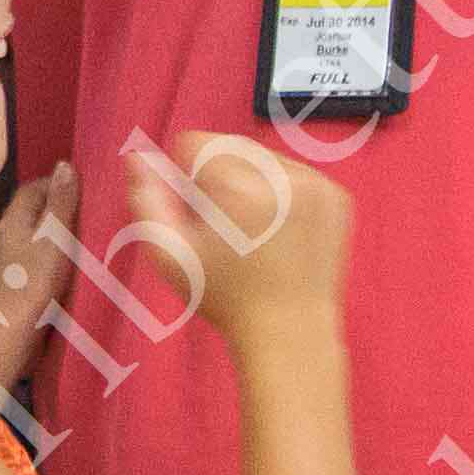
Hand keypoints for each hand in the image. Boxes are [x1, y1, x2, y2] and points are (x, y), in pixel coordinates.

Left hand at [0, 164, 76, 395]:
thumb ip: (60, 203)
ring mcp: (4, 267)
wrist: (7, 336)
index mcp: (11, 222)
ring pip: (32, 242)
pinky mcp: (11, 291)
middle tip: (90, 212)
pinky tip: (68, 272)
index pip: (32, 189)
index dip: (56, 182)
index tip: (84, 185)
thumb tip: (64, 164)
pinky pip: (33, 266)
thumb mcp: (53, 237)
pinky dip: (51, 262)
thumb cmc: (32, 282)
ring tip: (86, 241)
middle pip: (31, 215)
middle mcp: (2, 240)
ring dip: (54, 239)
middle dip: (57, 210)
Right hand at [125, 133, 349, 340]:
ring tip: (252, 232)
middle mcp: (282, 176)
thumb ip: (147, 199)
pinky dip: (280, 191)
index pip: (194, 143)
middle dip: (218, 177)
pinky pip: (292, 171)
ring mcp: (316, 183)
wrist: (290, 331)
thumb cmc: (224, 297)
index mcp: (239, 188)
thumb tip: (137, 155)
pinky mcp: (336, 195)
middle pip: (229, 144)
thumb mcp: (169, 256)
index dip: (185, 180)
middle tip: (225, 228)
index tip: (197, 216)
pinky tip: (277, 231)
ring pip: (261, 155)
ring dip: (249, 180)